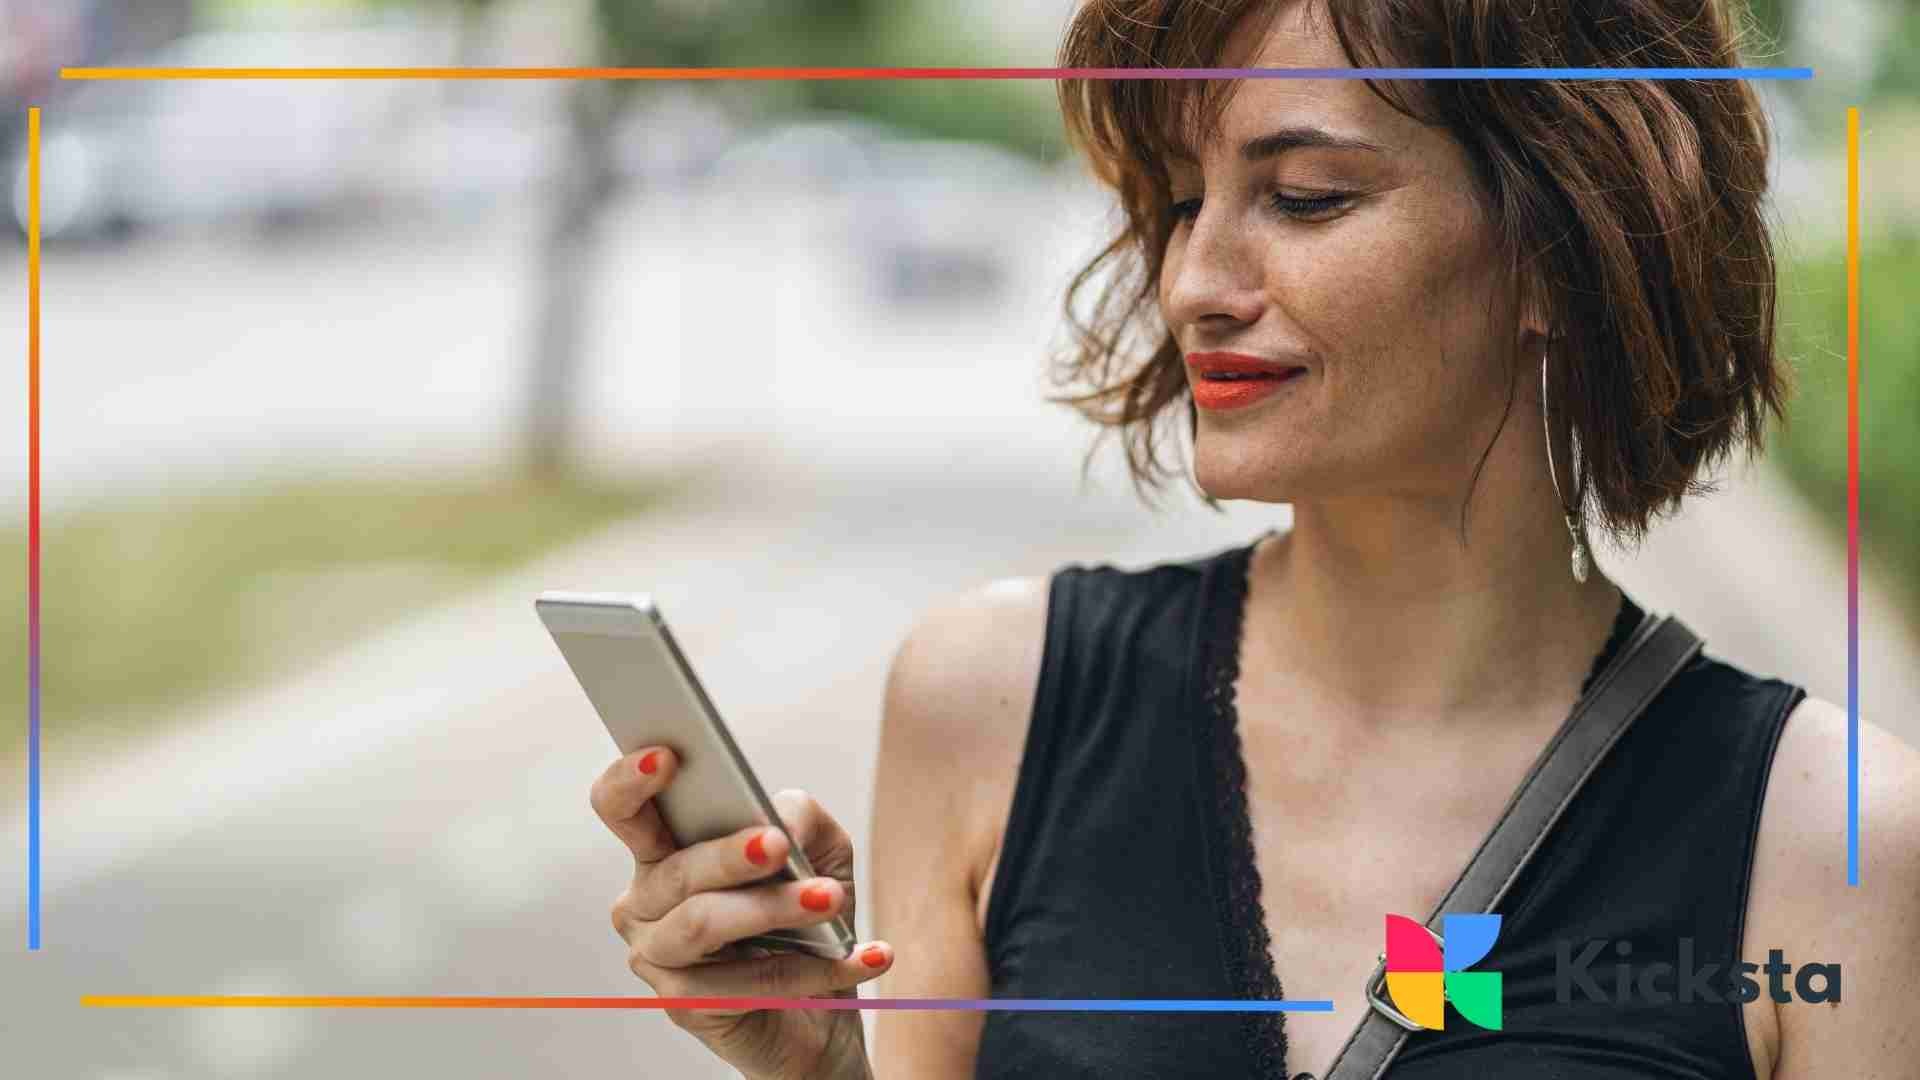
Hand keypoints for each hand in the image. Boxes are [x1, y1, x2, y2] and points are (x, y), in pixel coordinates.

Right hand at [591, 746, 890, 1079]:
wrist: (820, 1007)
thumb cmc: (805, 919)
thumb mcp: (818, 852)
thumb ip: (800, 818)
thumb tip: (782, 821)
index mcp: (665, 851)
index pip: (623, 808)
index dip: (631, 780)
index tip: (667, 757)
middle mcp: (646, 902)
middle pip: (676, 868)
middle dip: (731, 854)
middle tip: (778, 844)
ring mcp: (658, 956)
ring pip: (703, 922)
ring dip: (774, 909)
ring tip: (830, 900)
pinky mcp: (684, 1004)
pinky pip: (745, 981)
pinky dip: (813, 969)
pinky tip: (863, 956)